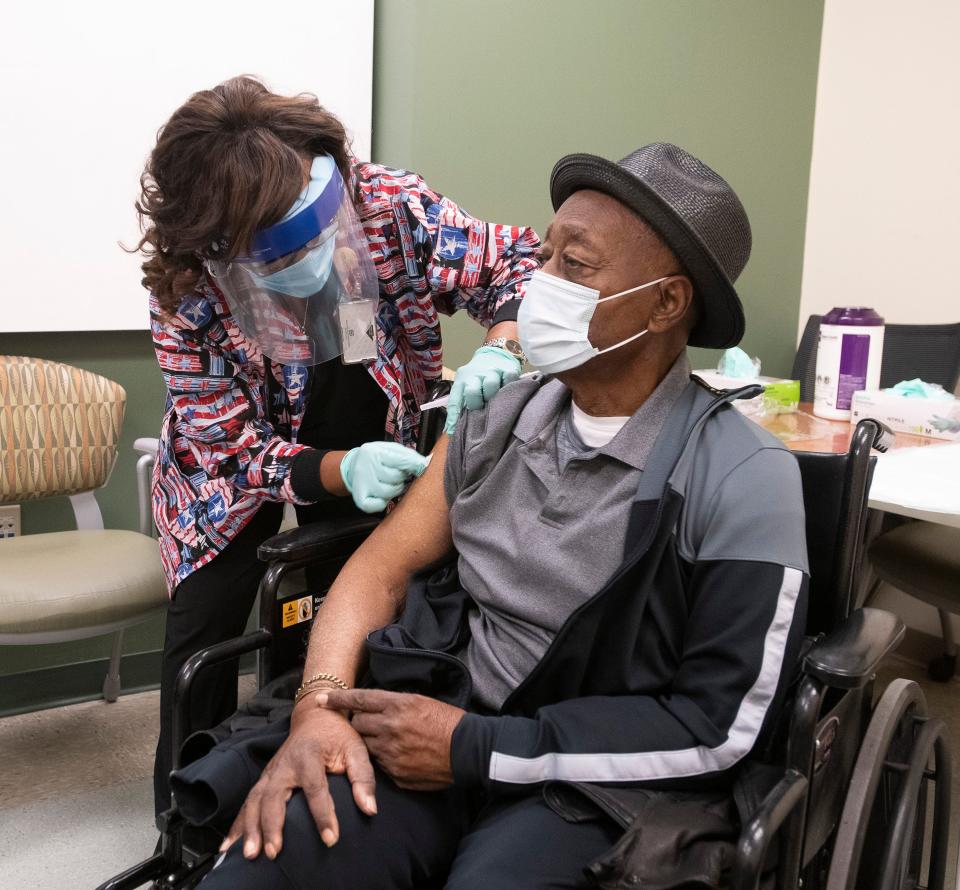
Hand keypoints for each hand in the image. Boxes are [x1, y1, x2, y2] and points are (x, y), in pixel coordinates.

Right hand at [220, 705, 375, 859]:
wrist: (316, 716)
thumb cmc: (337, 734)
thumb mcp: (356, 748)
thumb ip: (363, 777)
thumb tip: (370, 808)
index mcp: (309, 755)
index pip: (315, 789)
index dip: (323, 815)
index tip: (330, 838)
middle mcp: (285, 764)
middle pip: (273, 796)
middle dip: (272, 825)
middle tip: (274, 852)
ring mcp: (271, 772)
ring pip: (254, 801)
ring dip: (250, 828)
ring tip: (251, 853)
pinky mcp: (265, 779)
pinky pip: (247, 803)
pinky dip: (238, 824)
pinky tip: (230, 846)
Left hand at [317, 689, 464, 789]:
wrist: (467, 750)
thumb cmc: (447, 721)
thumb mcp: (421, 701)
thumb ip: (395, 705)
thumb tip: (375, 708)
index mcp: (397, 705)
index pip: (359, 700)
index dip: (338, 699)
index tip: (320, 700)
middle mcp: (389, 728)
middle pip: (357, 724)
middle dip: (358, 723)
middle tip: (368, 723)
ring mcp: (391, 753)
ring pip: (365, 746)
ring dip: (371, 742)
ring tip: (389, 741)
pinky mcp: (395, 774)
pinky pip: (380, 765)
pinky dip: (385, 760)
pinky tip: (401, 756)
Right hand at [340, 442, 429, 512]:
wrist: (353, 466)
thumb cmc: (378, 458)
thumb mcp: (391, 450)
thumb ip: (408, 455)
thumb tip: (424, 464)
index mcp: (374, 452)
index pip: (402, 460)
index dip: (415, 465)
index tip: (421, 467)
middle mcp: (366, 467)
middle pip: (396, 477)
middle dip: (403, 478)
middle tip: (401, 475)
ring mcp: (362, 484)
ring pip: (389, 493)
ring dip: (396, 490)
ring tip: (393, 483)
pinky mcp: (359, 499)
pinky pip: (378, 506)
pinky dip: (384, 503)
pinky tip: (383, 495)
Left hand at [444, 346, 520, 434]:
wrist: (494, 353)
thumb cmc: (478, 376)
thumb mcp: (466, 385)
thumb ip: (460, 404)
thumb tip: (450, 430)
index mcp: (462, 380)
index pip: (455, 400)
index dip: (453, 417)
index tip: (452, 432)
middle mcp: (475, 375)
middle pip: (472, 391)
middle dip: (476, 404)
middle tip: (480, 409)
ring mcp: (492, 371)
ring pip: (490, 384)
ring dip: (493, 395)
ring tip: (495, 401)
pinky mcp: (508, 369)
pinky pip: (509, 378)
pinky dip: (509, 384)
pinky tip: (508, 389)